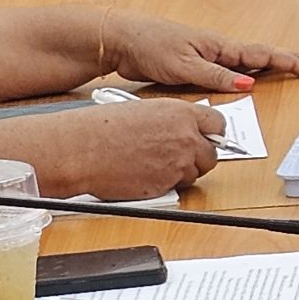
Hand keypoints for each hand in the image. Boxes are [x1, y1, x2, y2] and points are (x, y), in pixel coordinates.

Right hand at [49, 100, 224, 198]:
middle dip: (199, 158)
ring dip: (182, 173)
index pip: (218, 124)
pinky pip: (175, 188)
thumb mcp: (146, 111)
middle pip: (212, 154)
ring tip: (156, 167)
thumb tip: (187, 131)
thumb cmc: (102, 128)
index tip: (208, 139)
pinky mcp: (164, 185)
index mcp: (182, 113)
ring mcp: (177, 163)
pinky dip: (165, 185)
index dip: (212, 134)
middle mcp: (185, 137)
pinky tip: (145, 176)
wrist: (80, 149)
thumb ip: (173, 121)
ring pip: (195, 174)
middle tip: (183, 159)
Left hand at [105, 10, 298, 92]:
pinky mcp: (197, 64)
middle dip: (287, 59)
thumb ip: (216, 77)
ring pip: (248, 61)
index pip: (261, 55)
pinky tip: (252, 75)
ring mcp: (209, 56)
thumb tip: (248, 83)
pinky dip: (248, 70)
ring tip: (291, 66)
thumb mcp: (184, 67)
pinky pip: (231, 68)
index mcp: (219, 47)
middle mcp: (218, 50)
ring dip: (271, 64)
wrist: (123, 40)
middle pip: (261, 55)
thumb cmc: (151, 47)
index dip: (287, 62)